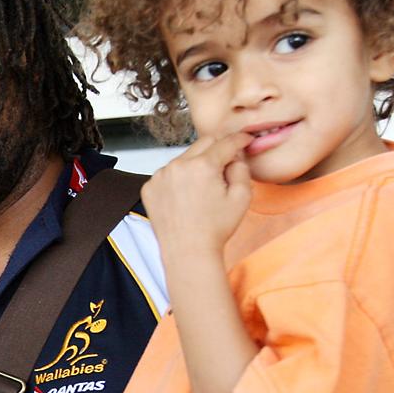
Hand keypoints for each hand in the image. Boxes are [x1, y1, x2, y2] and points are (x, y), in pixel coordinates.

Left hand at [141, 132, 251, 260]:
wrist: (188, 252)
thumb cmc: (214, 230)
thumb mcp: (242, 197)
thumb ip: (242, 168)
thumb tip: (235, 155)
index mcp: (202, 166)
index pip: (225, 142)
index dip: (239, 140)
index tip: (244, 140)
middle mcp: (178, 165)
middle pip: (203, 144)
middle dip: (217, 150)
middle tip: (225, 167)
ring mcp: (160, 176)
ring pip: (184, 158)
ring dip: (196, 166)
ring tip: (202, 192)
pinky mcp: (149, 187)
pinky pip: (168, 174)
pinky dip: (178, 180)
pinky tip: (185, 199)